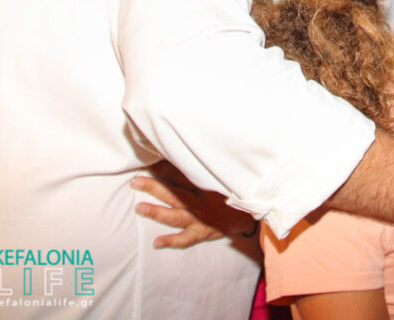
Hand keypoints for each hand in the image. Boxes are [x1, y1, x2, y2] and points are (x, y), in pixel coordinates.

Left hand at [132, 161, 256, 248]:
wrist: (257, 209)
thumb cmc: (238, 188)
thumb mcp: (226, 173)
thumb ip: (208, 165)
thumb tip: (190, 151)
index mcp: (206, 185)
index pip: (182, 175)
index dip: (164, 168)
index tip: (148, 161)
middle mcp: (202, 202)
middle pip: (175, 193)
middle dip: (155, 187)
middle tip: (136, 181)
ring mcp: (202, 219)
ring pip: (177, 216)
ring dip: (158, 212)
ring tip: (140, 208)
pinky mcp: (204, 232)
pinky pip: (187, 240)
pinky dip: (172, 241)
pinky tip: (157, 243)